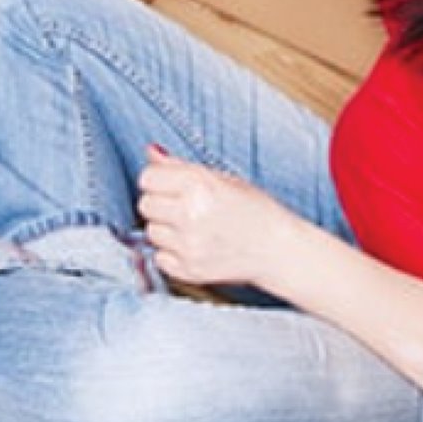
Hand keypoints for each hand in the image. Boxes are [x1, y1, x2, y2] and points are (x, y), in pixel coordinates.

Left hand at [137, 145, 301, 287]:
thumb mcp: (223, 179)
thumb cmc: (255, 210)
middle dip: (160, 204)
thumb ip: (182, 167)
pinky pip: (159, 257)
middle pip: (145, 205)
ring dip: (166, 229)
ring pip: (150, 232)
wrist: (278, 250)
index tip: (169, 185)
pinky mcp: (188, 270)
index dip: (157, 180)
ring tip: (193, 228)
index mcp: (199, 185)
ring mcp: (188, 245)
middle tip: (183, 207)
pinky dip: (171, 253)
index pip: (148, 177)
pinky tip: (194, 246)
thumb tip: (151, 152)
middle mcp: (190, 214)